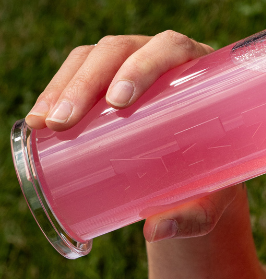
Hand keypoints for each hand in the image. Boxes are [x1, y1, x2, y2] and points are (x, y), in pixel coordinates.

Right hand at [23, 30, 232, 242]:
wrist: (203, 173)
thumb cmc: (215, 175)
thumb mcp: (214, 194)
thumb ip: (195, 214)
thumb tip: (156, 232)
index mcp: (203, 70)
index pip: (172, 47)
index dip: (144, 63)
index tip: (119, 101)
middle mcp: (166, 58)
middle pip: (122, 49)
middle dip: (89, 81)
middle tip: (66, 122)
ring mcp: (134, 64)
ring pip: (93, 57)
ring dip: (64, 86)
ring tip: (46, 124)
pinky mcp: (109, 81)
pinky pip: (78, 71)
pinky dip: (55, 91)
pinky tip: (38, 120)